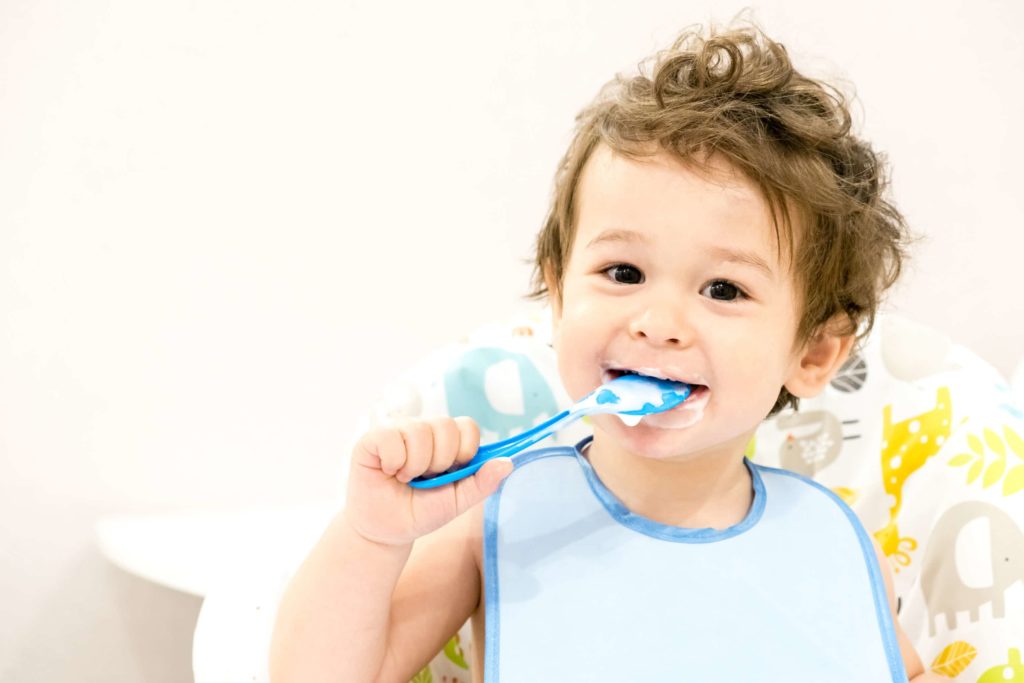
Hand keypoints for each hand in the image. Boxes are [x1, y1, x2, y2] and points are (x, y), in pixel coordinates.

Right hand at [344, 416, 512, 546]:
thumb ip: (482, 482)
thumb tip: (508, 463)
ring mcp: (397, 430)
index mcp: (446, 441)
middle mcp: (423, 429)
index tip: (452, 472)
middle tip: (425, 479)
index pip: (467, 425)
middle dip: (440, 462)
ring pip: (419, 431)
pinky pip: (390, 437)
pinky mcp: (372, 438)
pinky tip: (389, 471)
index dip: (465, 450)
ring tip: (406, 478)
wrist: (387, 532)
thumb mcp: (457, 501)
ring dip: (416, 465)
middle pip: (445, 426)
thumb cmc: (421, 512)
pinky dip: (393, 461)